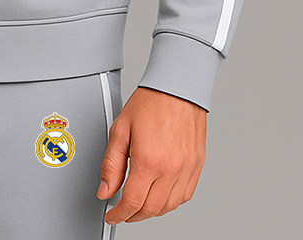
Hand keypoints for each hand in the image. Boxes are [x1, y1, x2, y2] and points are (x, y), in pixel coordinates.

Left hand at [96, 86, 206, 221]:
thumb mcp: (120, 129)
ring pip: (169, 207)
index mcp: (149, 161)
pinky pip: (185, 196)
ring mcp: (187, 169)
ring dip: (152, 211)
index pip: (131, 202)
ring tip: (139, 204)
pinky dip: (171, 202)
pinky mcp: (197, 165)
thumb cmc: (151, 101)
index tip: (112, 215)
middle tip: (122, 211)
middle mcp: (171, 169)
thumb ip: (111, 164)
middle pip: (150, 209)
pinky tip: (160, 195)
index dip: (118, 214)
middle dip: (133, 215)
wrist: (177, 86)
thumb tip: (105, 190)